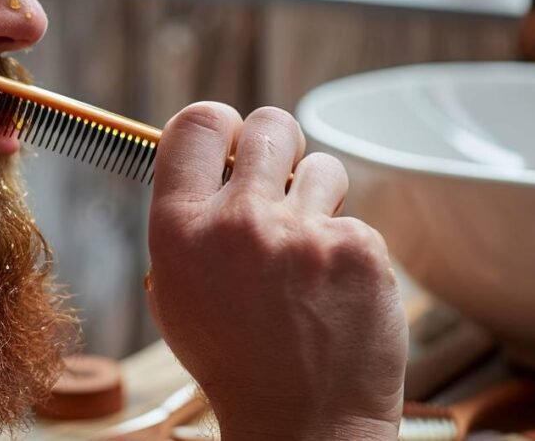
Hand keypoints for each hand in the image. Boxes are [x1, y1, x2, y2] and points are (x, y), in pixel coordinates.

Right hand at [147, 104, 406, 439]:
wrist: (301, 422)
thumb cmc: (233, 359)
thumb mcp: (175, 293)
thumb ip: (188, 223)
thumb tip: (213, 166)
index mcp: (180, 230)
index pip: (197, 123)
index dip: (219, 125)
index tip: (230, 141)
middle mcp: (239, 222)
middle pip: (269, 124)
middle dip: (276, 146)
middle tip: (279, 182)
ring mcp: (304, 234)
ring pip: (321, 167)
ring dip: (316, 197)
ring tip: (307, 252)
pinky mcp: (359, 248)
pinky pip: (354, 219)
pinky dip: (346, 246)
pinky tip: (333, 289)